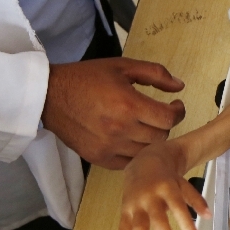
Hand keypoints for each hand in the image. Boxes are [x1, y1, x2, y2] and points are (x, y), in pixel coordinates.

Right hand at [41, 57, 185, 168]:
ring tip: (144, 127)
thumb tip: (180, 86)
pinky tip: (131, 139)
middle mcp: (121, 129)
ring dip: (151, 140)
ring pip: (147, 152)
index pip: (169, 119)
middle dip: (164, 124)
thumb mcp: (122, 67)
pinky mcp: (99, 158)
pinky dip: (135, 153)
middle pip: (161, 137)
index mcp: (129, 105)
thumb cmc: (86, 78)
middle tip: (158, 115)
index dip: (178, 112)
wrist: (50, 95)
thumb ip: (155, 74)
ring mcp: (109, 147)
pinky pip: (129, 163)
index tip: (176, 106)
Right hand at [119, 148, 210, 229]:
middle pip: (157, 221)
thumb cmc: (166, 178)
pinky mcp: (124, 211)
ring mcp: (134, 205)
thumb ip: (196, 199)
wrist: (142, 163)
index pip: (177, 207)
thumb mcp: (183, 183)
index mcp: (166, 188)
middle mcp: (149, 197)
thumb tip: (209, 217)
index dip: (186, 224)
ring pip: (137, 229)